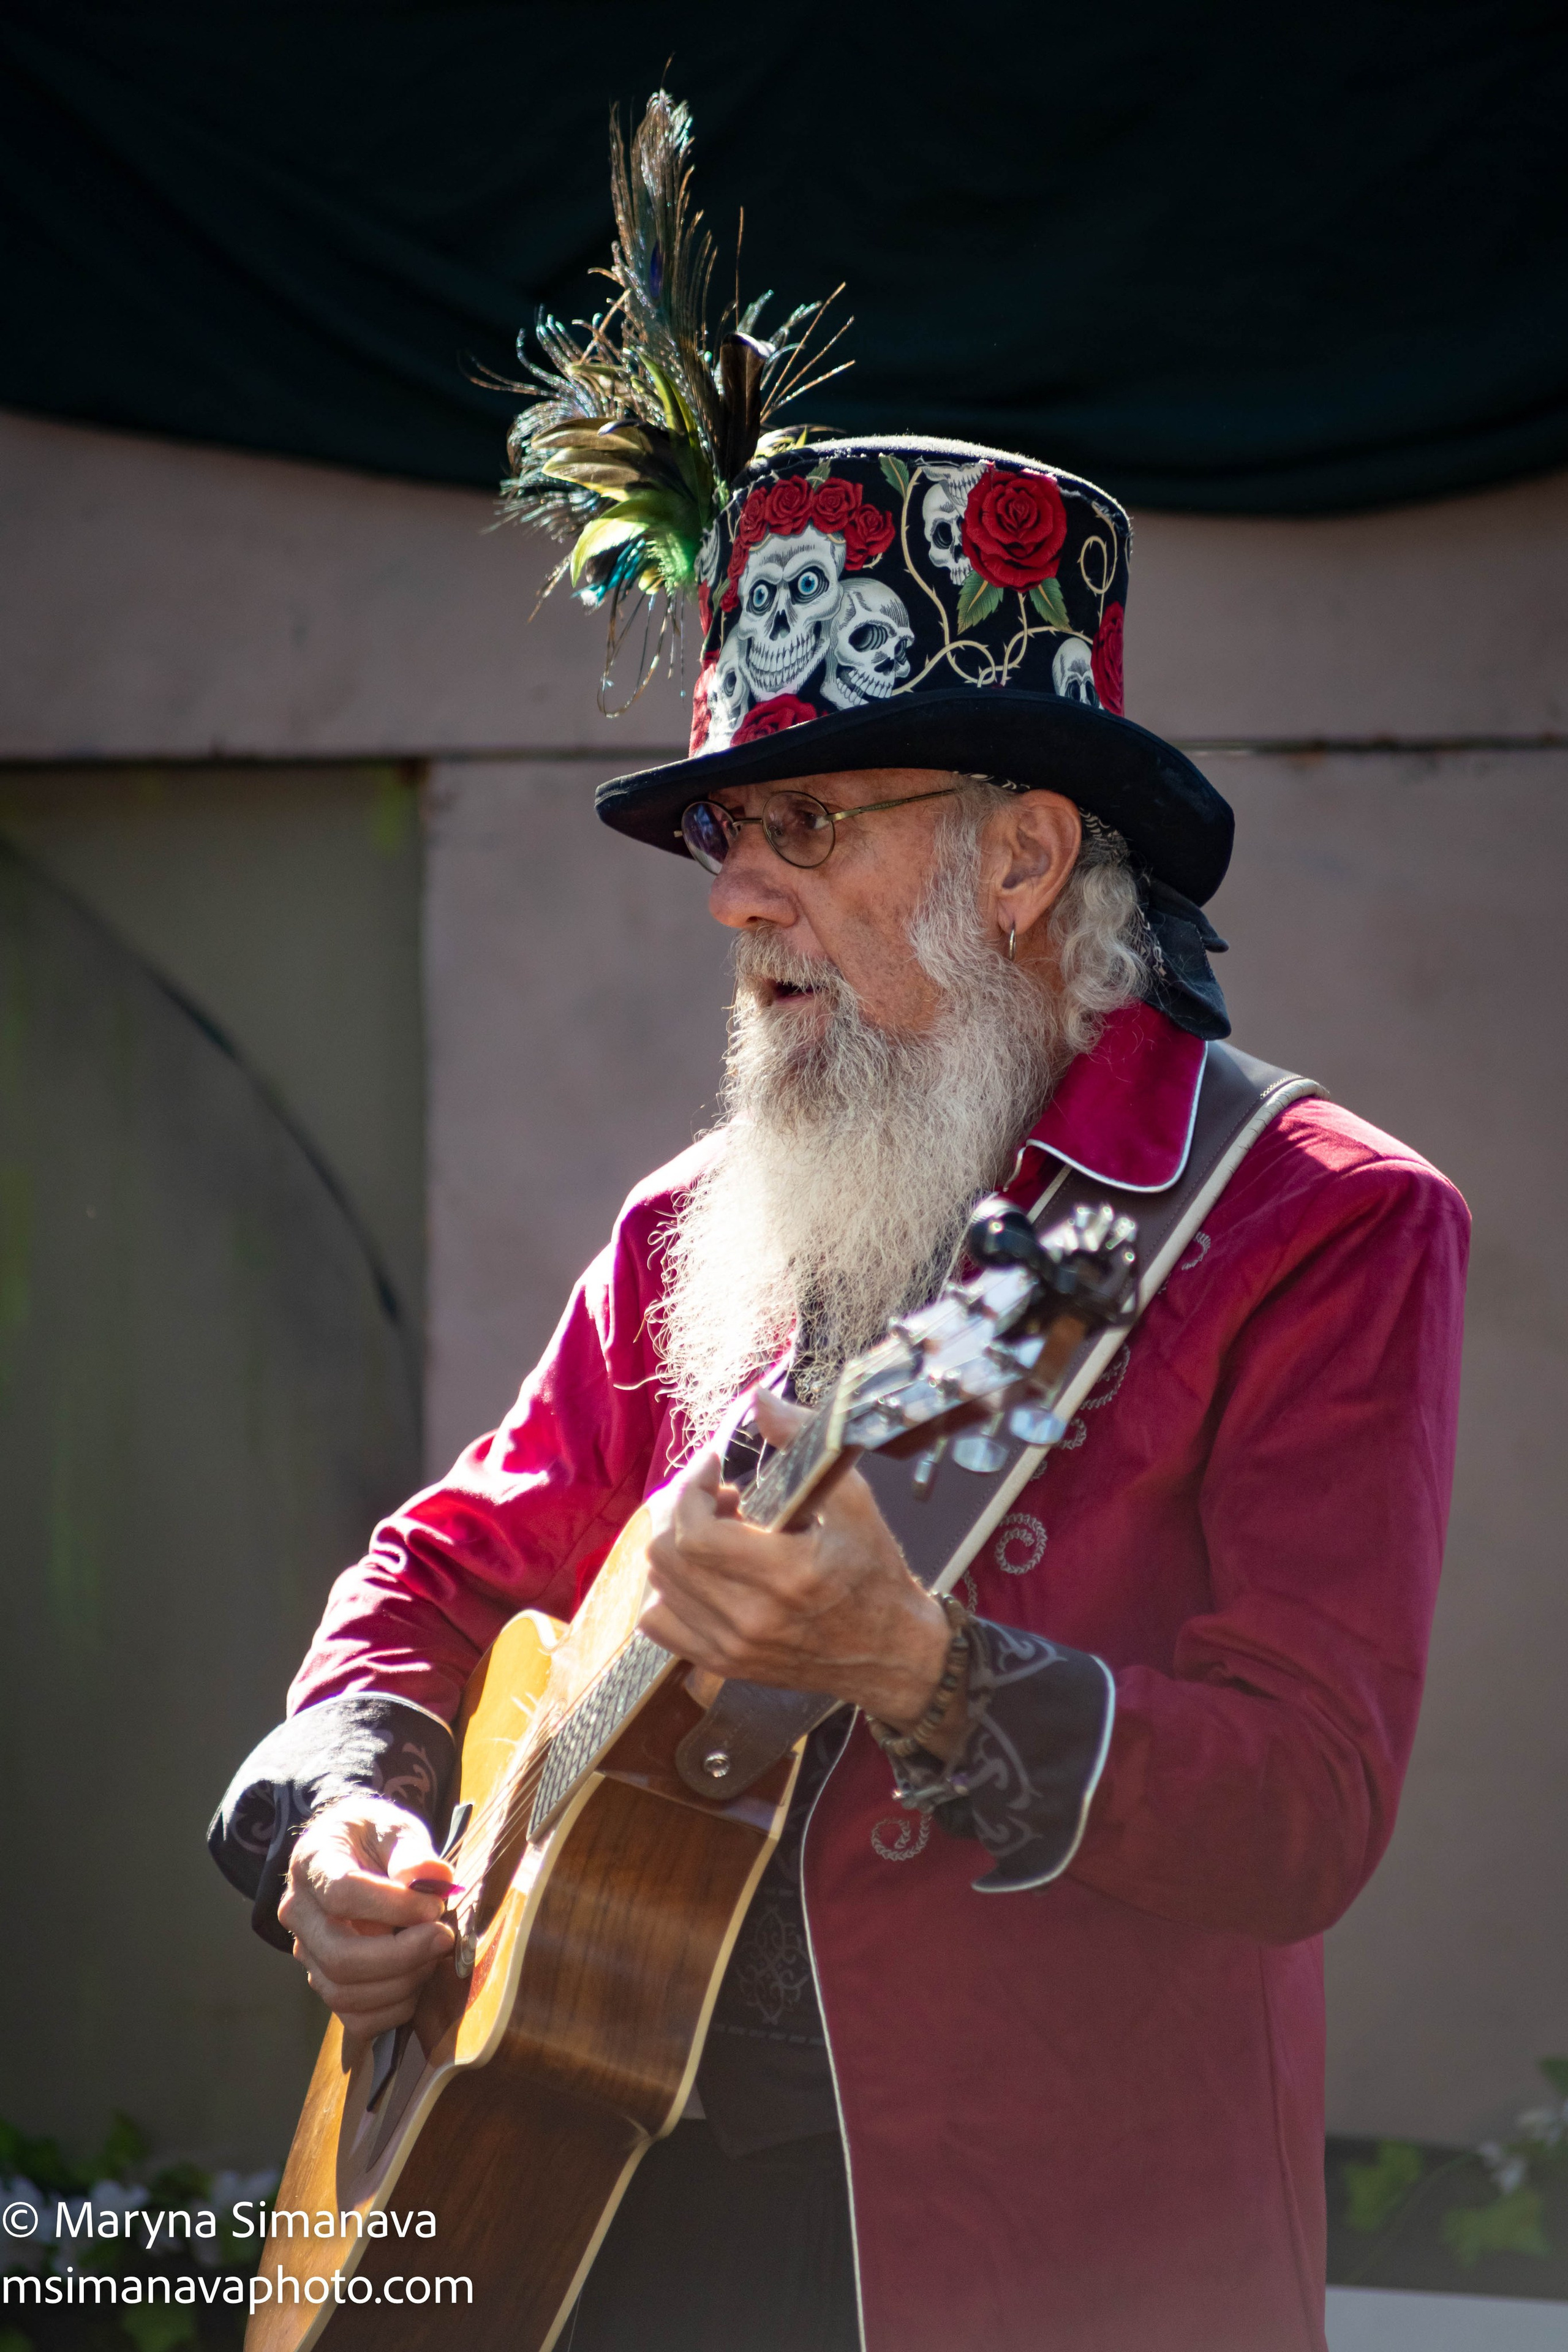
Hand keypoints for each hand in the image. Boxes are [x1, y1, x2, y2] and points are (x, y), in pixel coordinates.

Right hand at [278, 1796, 455, 2037]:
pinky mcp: (325, 1981)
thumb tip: (435, 1878)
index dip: (394, 1906)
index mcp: (312, 1864)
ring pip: (345, 1993)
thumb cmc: (373, 1838)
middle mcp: (299, 1913)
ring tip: (433, 1955)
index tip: (435, 1905)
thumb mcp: (394, 1827)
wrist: (352, 1853)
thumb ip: (412, 1851)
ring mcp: (307, 1953)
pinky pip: (354, 2018)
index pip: (342, 1894)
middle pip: (340, 1956)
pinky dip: (393, 2010)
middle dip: (401, 1956)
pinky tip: (417, 1980)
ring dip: (401, 1983)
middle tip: (443, 1937)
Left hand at [639, 1389, 963, 1747]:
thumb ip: (806, 1446)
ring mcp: (732, 1646)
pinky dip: (667, 1590)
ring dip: (677, 1546)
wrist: (891, 1653)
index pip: (694, 1533)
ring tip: (718, 1533)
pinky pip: (658, 1624)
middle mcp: (751, 1618)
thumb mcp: (856, 1503)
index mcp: (785, 1576)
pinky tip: (701, 1573)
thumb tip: (760, 1400)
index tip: (714, 1467)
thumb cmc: (874, 1574)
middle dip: (682, 1510)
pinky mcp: (724, 1663)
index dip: (691, 1488)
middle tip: (720, 1498)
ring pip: (657, 1586)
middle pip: (666, 1556)